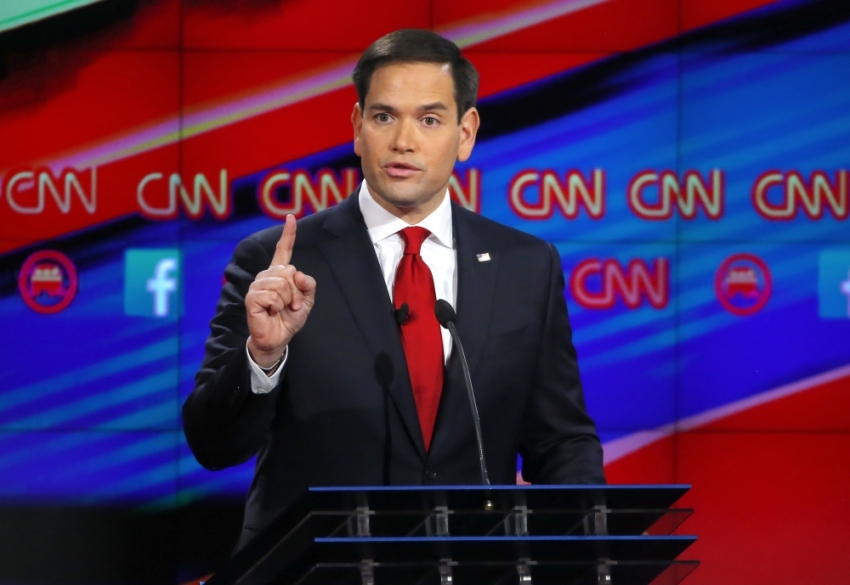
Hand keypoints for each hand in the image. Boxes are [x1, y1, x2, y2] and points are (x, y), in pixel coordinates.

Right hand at [245, 214, 315, 367]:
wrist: (278, 338)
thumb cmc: (289, 319)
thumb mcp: (306, 302)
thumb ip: (308, 286)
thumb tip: (298, 274)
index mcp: (279, 274)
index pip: (283, 251)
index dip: (288, 234)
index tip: (291, 218)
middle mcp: (267, 276)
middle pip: (288, 271)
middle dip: (296, 291)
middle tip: (291, 305)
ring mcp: (257, 285)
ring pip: (281, 283)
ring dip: (287, 300)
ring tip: (281, 309)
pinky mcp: (252, 297)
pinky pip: (272, 296)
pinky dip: (277, 306)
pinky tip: (272, 312)